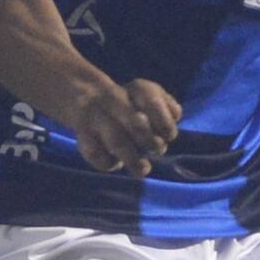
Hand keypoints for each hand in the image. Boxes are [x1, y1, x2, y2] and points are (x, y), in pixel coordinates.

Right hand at [64, 73, 180, 173]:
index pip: (150, 97)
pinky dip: (107, 163)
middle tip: (158, 150)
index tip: (169, 135)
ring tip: (143, 169)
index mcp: (133, 90)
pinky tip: (116, 164)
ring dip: (132, 159)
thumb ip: (167, 105)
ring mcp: (96, 117)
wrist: (85, 96)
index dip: (163, 118)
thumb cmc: (129, 102)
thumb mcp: (148, 95)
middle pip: (136, 123)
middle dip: (150, 141)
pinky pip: (93, 152)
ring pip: (117, 141)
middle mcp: (114, 100)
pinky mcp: (83, 135)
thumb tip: (176, 115)